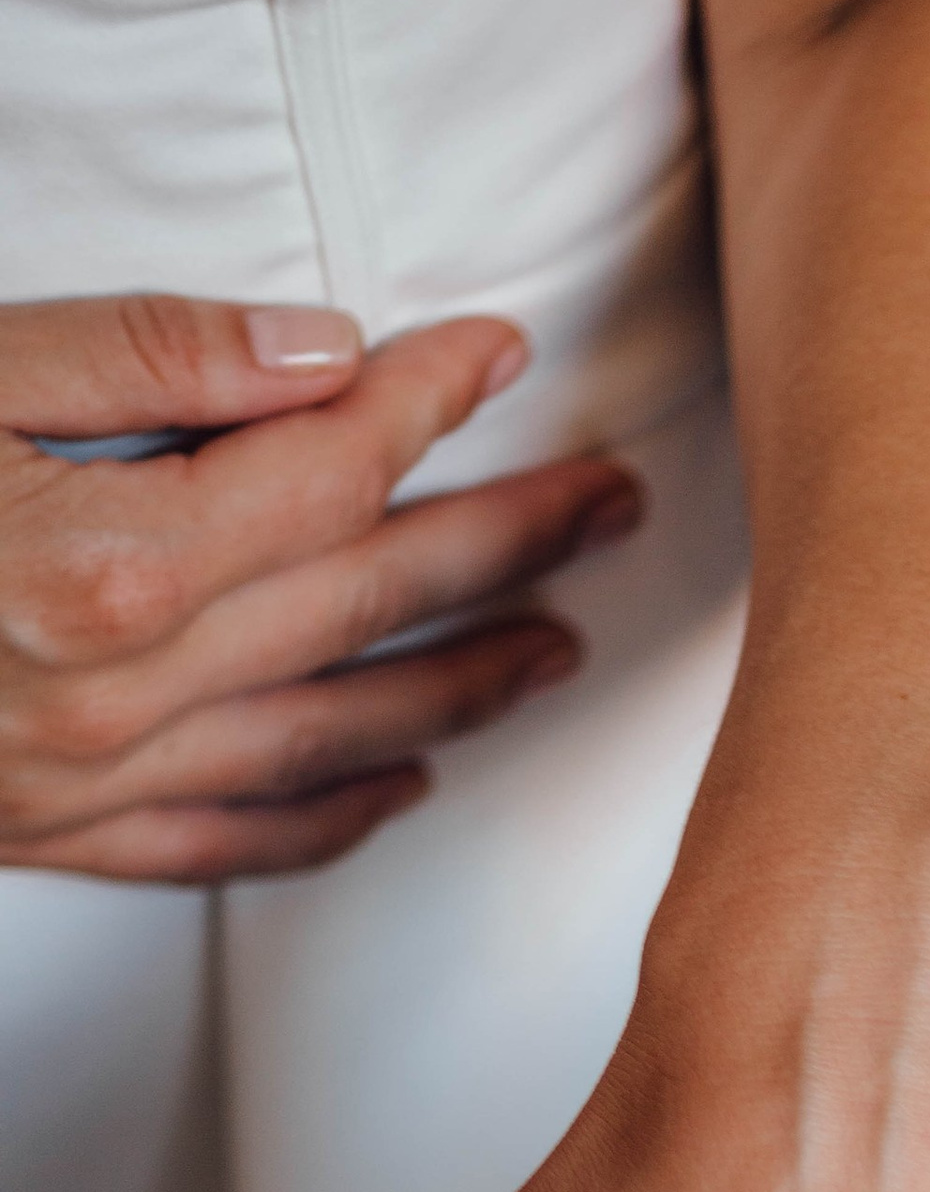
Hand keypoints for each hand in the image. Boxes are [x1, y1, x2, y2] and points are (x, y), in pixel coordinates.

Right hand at [0, 292, 638, 880]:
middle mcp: (123, 690)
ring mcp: (91, 776)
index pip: (328, 472)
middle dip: (507, 547)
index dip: (428, 400)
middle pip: (367, 602)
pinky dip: (333, 814)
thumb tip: (318, 349)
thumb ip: (140, 356)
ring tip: (558, 651)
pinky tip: (406, 784)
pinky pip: (230, 842)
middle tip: (611, 508)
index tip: (503, 355)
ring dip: (460, 690)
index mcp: (110, 563)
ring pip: (328, 736)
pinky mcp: (52, 834)